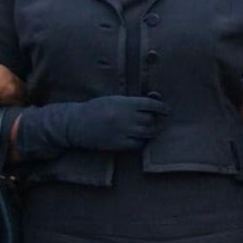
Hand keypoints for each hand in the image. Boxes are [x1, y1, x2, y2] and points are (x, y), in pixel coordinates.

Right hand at [16, 96, 169, 159]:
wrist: (75, 124)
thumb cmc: (96, 109)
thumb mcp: (114, 99)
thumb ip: (133, 101)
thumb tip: (154, 98)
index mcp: (124, 103)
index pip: (151, 104)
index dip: (162, 107)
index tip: (167, 110)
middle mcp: (125, 117)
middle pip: (152, 120)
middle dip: (156, 120)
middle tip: (157, 120)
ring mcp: (122, 132)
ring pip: (148, 133)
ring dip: (152, 131)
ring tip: (151, 129)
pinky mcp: (118, 144)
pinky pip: (139, 144)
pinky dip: (142, 141)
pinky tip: (139, 138)